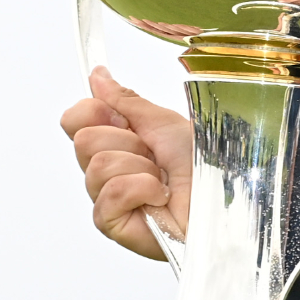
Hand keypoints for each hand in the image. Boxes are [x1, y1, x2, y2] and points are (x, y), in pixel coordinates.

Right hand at [59, 67, 191, 259]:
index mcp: (115, 143)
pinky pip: (112, 193)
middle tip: (155, 156)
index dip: (96, 112)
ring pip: (100, 165)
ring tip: (162, 180)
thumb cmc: (203, 166)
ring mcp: (107, 199)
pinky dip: (143, 190)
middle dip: (128, 143)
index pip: (74, 120)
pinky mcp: (113, 223)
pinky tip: (160, 198)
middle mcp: (106, 170)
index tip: (128, 121)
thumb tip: (97, 76)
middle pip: (84, 140)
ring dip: (142, 168)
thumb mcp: (163, 122)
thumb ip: (125, 100)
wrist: (225, 198)